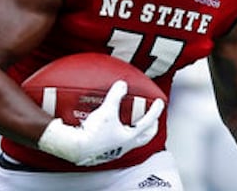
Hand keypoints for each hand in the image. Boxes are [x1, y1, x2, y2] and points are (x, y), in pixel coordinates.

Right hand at [37, 80, 163, 165]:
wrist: (76, 147)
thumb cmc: (92, 134)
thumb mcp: (107, 111)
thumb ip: (115, 96)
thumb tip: (122, 85)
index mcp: (129, 137)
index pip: (148, 122)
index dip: (155, 111)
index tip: (159, 103)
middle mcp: (125, 145)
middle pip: (145, 137)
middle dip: (151, 127)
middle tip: (153, 119)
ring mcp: (116, 150)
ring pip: (133, 142)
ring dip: (137, 132)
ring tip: (134, 123)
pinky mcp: (105, 152)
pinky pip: (118, 142)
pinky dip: (121, 135)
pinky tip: (113, 130)